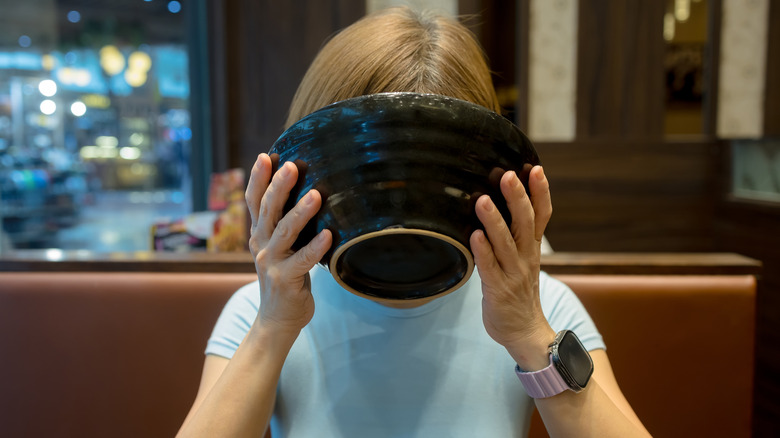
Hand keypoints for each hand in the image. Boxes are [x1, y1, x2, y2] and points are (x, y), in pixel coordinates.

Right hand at [245, 153, 331, 333]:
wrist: (278, 320)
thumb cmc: (287, 277)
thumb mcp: (282, 248)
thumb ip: (287, 225)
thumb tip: (310, 192)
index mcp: (259, 234)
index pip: (254, 201)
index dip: (258, 178)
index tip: (267, 155)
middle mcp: (261, 245)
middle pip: (268, 211)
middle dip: (278, 186)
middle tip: (291, 165)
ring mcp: (271, 263)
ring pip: (284, 233)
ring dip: (300, 213)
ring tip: (315, 195)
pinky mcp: (285, 280)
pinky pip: (303, 261)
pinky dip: (316, 247)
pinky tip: (329, 235)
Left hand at [470, 166, 554, 370]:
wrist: (524, 332)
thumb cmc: (517, 291)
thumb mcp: (523, 259)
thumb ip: (515, 235)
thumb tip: (500, 204)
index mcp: (532, 248)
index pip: (542, 216)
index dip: (541, 192)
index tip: (536, 169)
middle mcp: (526, 258)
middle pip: (526, 223)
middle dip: (518, 198)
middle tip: (508, 175)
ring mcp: (512, 274)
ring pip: (505, 243)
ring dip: (494, 221)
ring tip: (483, 200)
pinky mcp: (497, 290)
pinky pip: (489, 267)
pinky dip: (482, 251)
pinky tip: (474, 235)